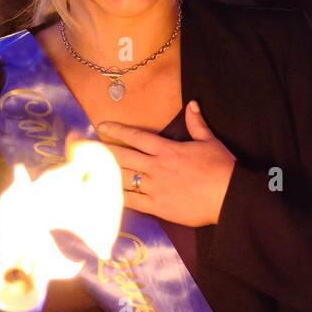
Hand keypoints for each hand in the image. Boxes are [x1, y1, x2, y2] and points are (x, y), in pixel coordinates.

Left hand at [98, 101, 237, 226]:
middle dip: (101, 151)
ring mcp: (154, 187)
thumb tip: (192, 104)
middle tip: (83, 148)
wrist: (229, 196)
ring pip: (122, 178)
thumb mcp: (210, 141)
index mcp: (167, 149)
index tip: (102, 126)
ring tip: (87, 171)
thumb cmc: (222, 167)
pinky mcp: (157, 206)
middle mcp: (156, 166)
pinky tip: (104, 195)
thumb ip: (197, 123)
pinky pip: (132, 201)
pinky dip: (116, 197)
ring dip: (103, 173)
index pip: (136, 137)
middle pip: (122, 157)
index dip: (117, 130)